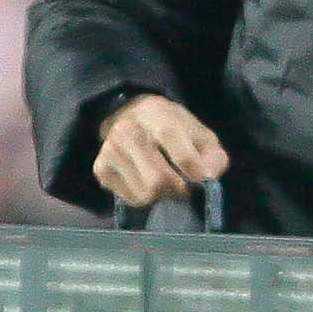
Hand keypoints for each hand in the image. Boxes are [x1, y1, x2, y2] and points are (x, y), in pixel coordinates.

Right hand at [90, 92, 228, 211]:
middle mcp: (127, 129)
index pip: (171, 138)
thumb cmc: (173, 130)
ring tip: (165, 182)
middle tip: (183, 186)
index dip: (190, 165)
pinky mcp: (101, 167)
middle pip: (157, 179)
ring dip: (162, 195)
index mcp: (156, 113)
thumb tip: (207, 178)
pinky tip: (146, 181)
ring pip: (145, 193)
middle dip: (177, 189)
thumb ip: (212, 156)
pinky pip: (131, 198)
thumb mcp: (199, 134)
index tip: (201, 179)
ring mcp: (110, 149)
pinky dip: (144, 197)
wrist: (131, 117)